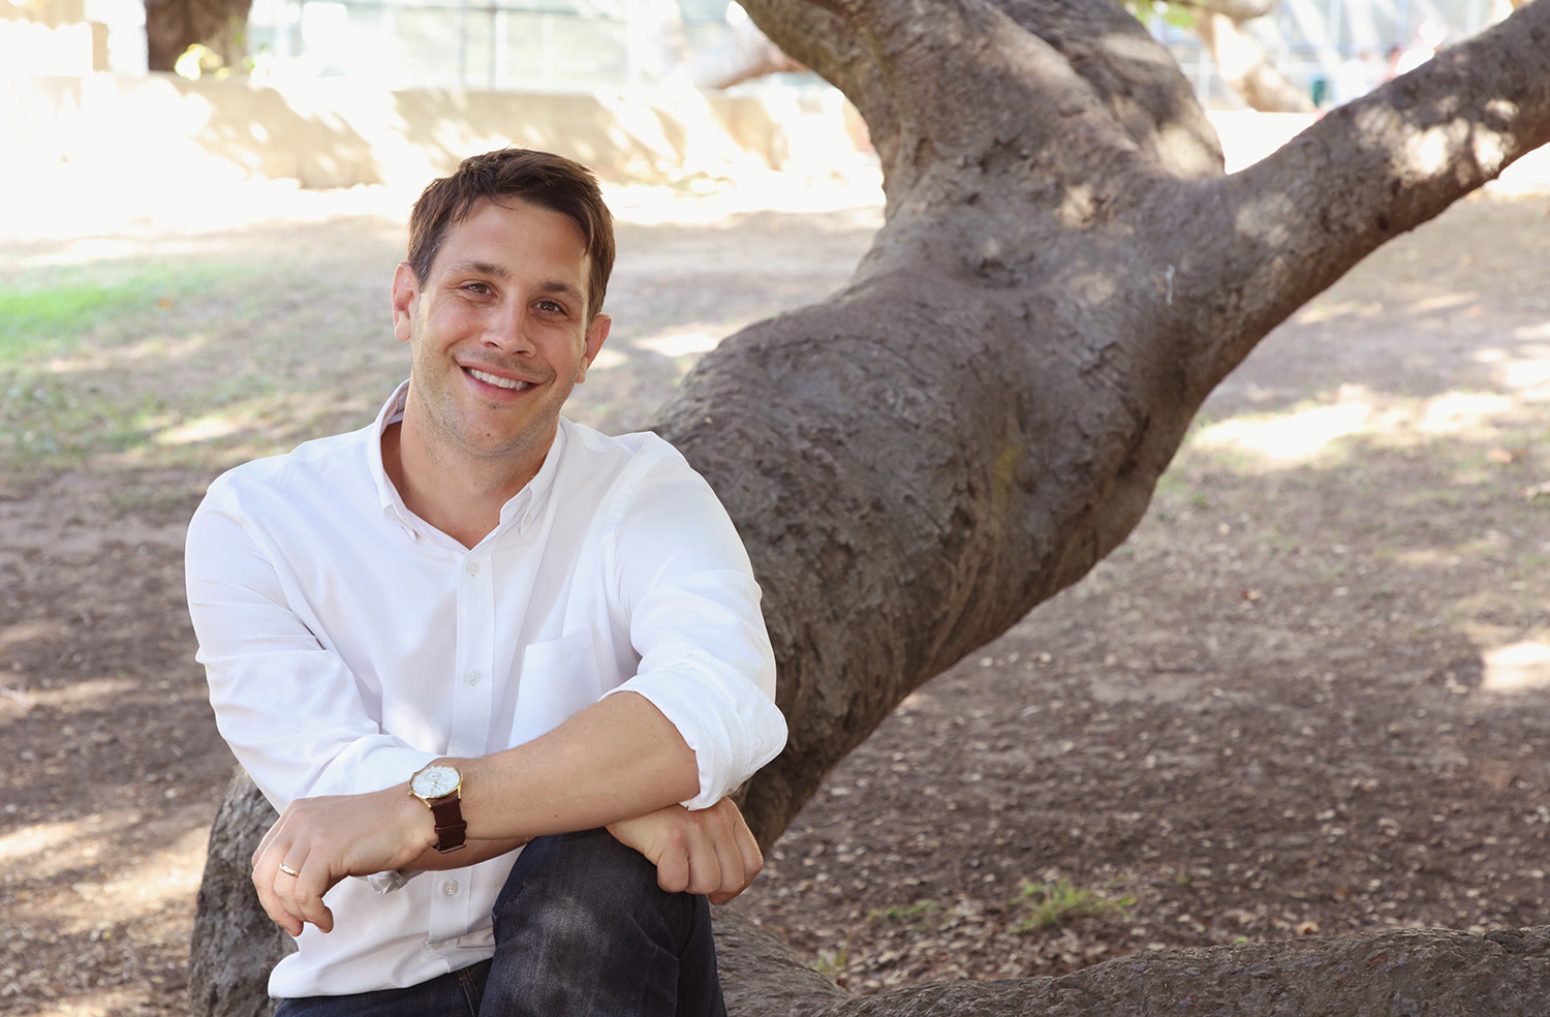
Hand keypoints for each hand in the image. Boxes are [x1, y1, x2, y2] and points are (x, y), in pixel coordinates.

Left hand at [251, 785, 432, 935]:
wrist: (412, 817)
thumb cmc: (381, 832)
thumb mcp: (333, 839)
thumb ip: (309, 859)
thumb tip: (291, 899)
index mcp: (295, 814)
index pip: (262, 859)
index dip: (269, 892)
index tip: (288, 912)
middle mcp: (297, 819)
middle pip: (263, 875)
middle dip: (276, 909)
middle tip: (296, 927)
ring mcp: (311, 832)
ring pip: (282, 888)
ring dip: (298, 915)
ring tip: (319, 921)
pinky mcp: (327, 849)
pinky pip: (305, 894)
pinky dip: (313, 914)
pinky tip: (327, 919)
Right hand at [605, 797, 762, 904]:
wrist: (620, 782)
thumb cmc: (656, 807)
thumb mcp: (695, 812)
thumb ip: (715, 836)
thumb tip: (725, 884)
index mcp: (728, 813)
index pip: (752, 864)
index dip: (735, 887)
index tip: (716, 892)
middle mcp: (718, 818)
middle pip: (731, 879)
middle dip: (708, 890)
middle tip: (686, 877)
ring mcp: (696, 826)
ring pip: (706, 884)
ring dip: (685, 885)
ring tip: (670, 866)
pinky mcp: (672, 836)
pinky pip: (677, 881)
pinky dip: (664, 881)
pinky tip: (655, 864)